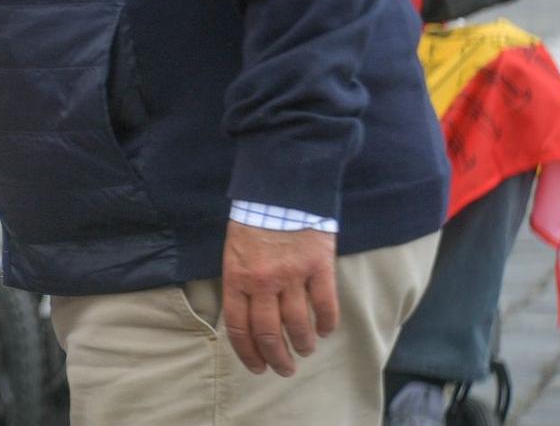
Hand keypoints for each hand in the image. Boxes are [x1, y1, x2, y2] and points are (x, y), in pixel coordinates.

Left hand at [220, 222, 338, 377]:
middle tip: (284, 369)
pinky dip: (326, 324)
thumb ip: (239, 282)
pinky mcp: (318, 267)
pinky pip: (325, 306)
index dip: (248, 353)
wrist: (280, 189)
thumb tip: (247, 318)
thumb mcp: (233, 251)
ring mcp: (292, 275)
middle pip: (269, 333)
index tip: (257, 367)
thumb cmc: (253, 221)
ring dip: (302, 344)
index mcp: (237, 277)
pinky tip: (325, 331)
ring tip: (305, 350)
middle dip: (277, 358)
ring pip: (298, 325)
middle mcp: (263, 281)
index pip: (239, 327)